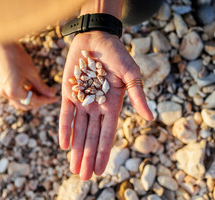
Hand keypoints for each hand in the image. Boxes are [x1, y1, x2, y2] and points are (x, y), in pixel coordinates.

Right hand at [0, 42, 57, 109]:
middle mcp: (7, 94)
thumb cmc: (18, 57)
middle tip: (51, 96)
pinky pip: (16, 96)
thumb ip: (41, 86)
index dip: (47, 99)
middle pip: (27, 105)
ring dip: (33, 99)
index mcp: (14, 92)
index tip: (56, 97)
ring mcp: (3, 91)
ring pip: (21, 102)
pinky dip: (25, 95)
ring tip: (43, 91)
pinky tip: (34, 88)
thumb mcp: (32, 72)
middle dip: (40, 101)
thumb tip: (52, 95)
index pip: (34, 100)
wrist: (2, 46)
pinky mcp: (3, 87)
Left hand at [59, 31, 153, 179]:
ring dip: (76, 149)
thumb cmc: (118, 54)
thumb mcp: (131, 74)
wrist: (97, 37)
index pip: (108, 134)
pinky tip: (64, 145)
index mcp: (113, 105)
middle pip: (91, 137)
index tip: (100, 171)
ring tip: (74, 168)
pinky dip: (65, 128)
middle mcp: (97, 107)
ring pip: (78, 130)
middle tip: (84, 177)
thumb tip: (150, 118)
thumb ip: (138, 95)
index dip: (103, 152)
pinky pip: (66, 114)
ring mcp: (82, 100)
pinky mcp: (68, 92)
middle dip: (88, 157)